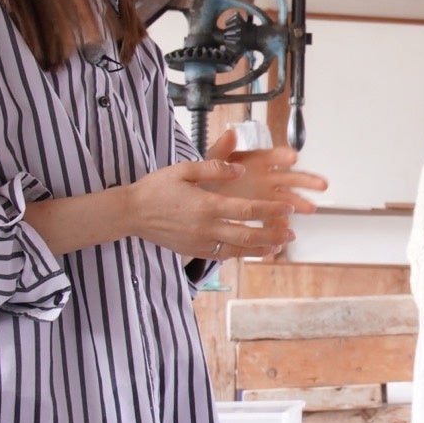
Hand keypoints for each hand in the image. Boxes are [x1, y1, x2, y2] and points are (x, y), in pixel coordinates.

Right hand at [123, 157, 296, 259]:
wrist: (131, 213)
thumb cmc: (157, 187)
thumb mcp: (184, 169)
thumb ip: (214, 167)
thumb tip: (241, 168)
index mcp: (205, 204)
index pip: (246, 209)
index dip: (270, 210)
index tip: (288, 208)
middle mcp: (205, 227)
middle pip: (247, 234)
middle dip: (273, 234)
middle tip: (292, 233)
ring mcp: (200, 242)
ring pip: (238, 249)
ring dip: (262, 248)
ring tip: (280, 245)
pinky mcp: (195, 251)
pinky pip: (224, 255)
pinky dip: (242, 254)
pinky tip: (255, 250)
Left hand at [200, 131, 327, 214]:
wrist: (205, 197)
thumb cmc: (211, 176)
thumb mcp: (213, 160)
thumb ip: (222, 149)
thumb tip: (230, 133)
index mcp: (257, 162)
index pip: (274, 157)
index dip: (283, 156)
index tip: (293, 157)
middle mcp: (266, 178)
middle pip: (291, 178)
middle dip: (307, 180)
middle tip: (321, 184)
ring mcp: (267, 196)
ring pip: (288, 199)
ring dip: (300, 203)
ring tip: (311, 208)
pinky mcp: (263, 212)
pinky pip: (274, 218)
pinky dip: (279, 223)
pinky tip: (284, 227)